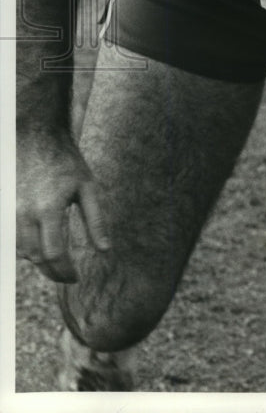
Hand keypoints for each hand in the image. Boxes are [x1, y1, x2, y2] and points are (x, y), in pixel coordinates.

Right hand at [16, 131, 110, 282]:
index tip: (76, 277)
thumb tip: (105, 249)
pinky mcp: (4, 209)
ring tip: (56, 263)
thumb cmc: (66, 162)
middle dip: (52, 271)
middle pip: (36, 257)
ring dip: (38, 260)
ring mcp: (10, 212)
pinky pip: (12, 239)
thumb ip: (95, 220)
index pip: (53, 254)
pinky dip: (25, 248)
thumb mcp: (87, 187)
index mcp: (48, 209)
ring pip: (21, 251)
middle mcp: (24, 213)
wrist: (36, 138)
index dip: (65, 271)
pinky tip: (40, 245)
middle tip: (68, 275)